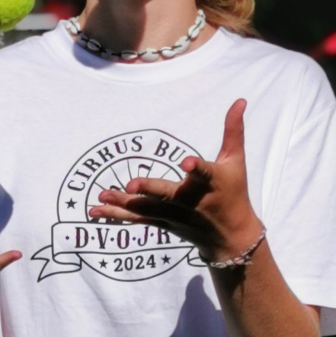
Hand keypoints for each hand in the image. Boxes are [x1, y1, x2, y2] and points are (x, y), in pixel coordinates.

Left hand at [89, 99, 260, 260]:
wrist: (231, 237)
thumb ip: (234, 131)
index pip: (204, 173)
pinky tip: (95, 211)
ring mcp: (174, 214)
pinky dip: (117, 215)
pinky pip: (138, 219)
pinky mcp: (163, 222)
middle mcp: (191, 201)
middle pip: (167, 194)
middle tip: (132, 186)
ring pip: (146, 208)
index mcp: (211, 183)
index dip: (196, 168)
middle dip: (150, 190)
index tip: (186, 162)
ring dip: (123, 203)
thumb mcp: (236, 162)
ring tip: (101, 196)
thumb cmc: (234, 193)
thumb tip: (240, 100)